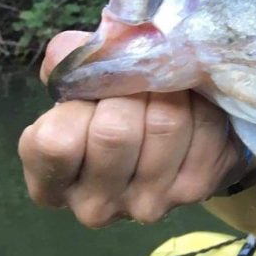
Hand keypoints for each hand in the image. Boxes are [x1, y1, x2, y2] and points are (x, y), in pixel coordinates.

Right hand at [18, 30, 243, 226]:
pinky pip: (204, 125)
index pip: (57, 142)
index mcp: (51, 184)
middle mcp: (95, 206)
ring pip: (166, 123)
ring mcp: (147, 204)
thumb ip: (70, 66)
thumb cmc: (111, 112)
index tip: (94, 91)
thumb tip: (70, 49)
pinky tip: (193, 103)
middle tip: (138, 81)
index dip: (80, 101)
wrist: (175, 143)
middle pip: (116, 131)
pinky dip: (201, 101)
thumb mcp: (80, 89)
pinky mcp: (196, 189)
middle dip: (131, 90)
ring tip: (166, 89)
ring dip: (170, 91)